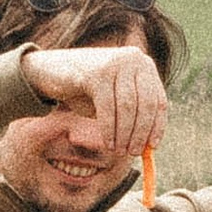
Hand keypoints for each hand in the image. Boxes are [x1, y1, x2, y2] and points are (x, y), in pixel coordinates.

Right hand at [21, 43, 169, 158]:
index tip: (152, 147)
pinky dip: (109, 129)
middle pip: (146, 104)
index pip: (159, 100)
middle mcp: (133, 59)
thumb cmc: (88, 90)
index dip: (157, 126)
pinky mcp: (96, 72)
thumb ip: (134, 117)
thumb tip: (149, 146)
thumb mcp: (116, 101)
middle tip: (132, 153)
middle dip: (140, 133)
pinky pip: (107, 107)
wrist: (53, 71)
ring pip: (128, 107)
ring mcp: (114, 63)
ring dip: (124, 134)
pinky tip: (108, 142)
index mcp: (143, 64)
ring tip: (119, 151)